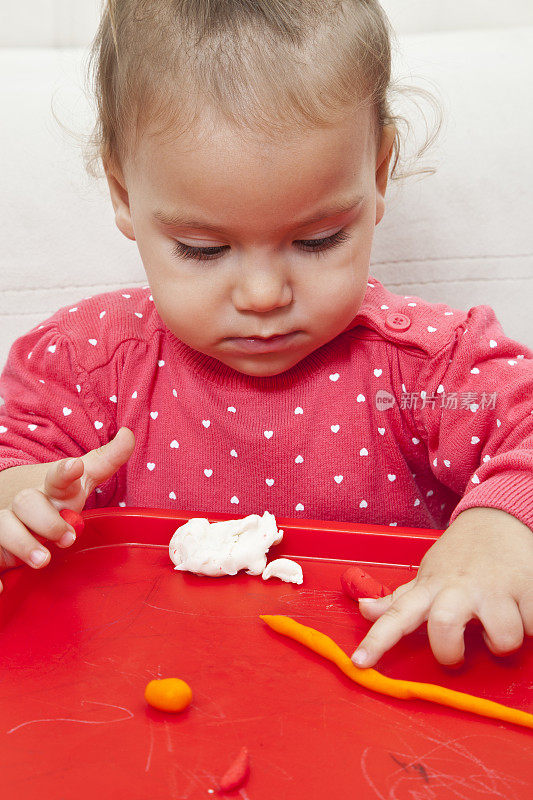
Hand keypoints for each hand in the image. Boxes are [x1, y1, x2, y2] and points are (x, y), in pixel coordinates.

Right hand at [0, 427, 134, 588]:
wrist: (11, 508)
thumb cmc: (54, 498)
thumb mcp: (79, 481)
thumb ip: (106, 460)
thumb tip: (129, 435)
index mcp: (52, 487)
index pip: (58, 476)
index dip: (66, 472)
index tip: (74, 468)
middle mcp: (25, 503)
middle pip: (27, 502)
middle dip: (47, 519)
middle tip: (68, 536)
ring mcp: (6, 524)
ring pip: (4, 527)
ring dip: (22, 544)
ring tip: (43, 560)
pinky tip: (2, 586)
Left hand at [350, 507, 532, 667]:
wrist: (500, 518)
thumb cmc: (460, 555)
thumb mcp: (427, 574)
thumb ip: (399, 599)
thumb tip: (363, 609)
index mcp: (431, 587)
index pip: (396, 615)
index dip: (377, 640)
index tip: (359, 663)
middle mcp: (460, 588)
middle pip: (445, 628)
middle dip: (451, 651)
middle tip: (456, 653)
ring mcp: (495, 589)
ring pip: (503, 638)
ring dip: (503, 641)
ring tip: (498, 623)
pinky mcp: (530, 589)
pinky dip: (530, 625)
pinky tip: (520, 608)